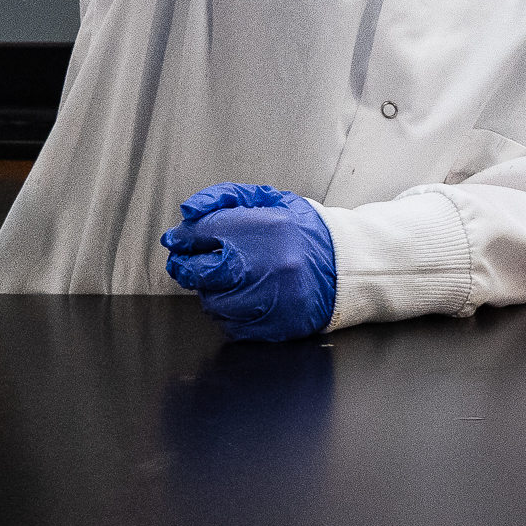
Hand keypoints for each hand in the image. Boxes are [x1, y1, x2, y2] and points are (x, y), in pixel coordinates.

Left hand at [161, 183, 338, 341]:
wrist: (345, 266)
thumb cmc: (302, 231)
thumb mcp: (267, 200)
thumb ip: (224, 199)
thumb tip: (187, 214)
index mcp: (266, 227)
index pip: (205, 232)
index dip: (185, 237)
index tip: (180, 240)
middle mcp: (268, 265)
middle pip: (202, 273)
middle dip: (188, 268)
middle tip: (192, 263)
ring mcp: (272, 299)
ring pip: (213, 303)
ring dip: (211, 291)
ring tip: (229, 279)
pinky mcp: (275, 326)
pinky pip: (231, 326)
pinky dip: (229, 313)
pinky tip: (243, 298)